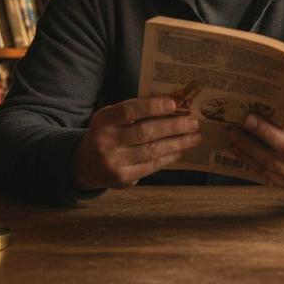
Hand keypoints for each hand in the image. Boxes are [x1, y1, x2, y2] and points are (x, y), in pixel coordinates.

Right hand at [73, 97, 201, 190]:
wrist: (89, 163)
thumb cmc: (110, 133)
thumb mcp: (113, 118)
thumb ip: (137, 112)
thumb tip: (173, 106)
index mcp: (103, 121)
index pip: (129, 111)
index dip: (152, 106)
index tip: (174, 104)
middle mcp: (105, 142)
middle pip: (145, 132)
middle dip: (173, 126)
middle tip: (193, 122)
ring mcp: (113, 163)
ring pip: (152, 151)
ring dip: (178, 143)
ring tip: (195, 137)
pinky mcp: (123, 179)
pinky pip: (152, 166)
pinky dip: (169, 156)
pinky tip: (181, 150)